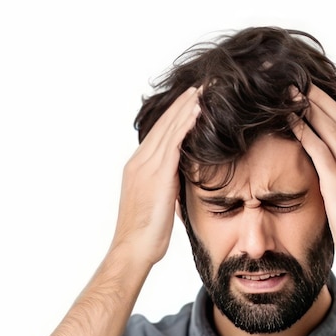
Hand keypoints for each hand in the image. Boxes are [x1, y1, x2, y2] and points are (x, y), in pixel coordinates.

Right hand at [111, 86, 200, 265]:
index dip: (175, 116)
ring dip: (186, 107)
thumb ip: (167, 187)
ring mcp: (146, 167)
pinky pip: (173, 143)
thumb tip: (181, 181)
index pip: (159, 134)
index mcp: (138, 168)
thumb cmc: (146, 235)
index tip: (190, 101)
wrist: (133, 249)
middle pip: (163, 125)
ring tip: (202, 91)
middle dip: (181, 104)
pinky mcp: (157, 175)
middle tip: (199, 86)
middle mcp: (139, 162)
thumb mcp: (158, 204)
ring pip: (169, 129)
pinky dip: (186, 124)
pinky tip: (198, 111)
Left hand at [291, 84, 335, 269]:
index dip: (332, 107)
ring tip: (290, 92)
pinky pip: (318, 149)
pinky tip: (290, 119)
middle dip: (319, 98)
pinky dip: (303, 131)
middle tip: (300, 81)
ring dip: (308, 107)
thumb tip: (331, 175)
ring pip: (329, 128)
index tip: (316, 94)